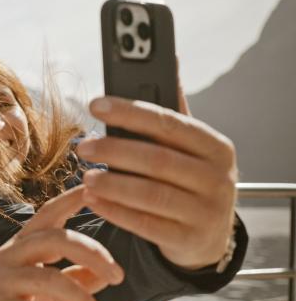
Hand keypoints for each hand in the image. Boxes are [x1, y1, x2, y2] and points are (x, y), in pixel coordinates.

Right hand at [0, 186, 124, 300]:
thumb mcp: (48, 294)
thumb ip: (76, 280)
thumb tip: (110, 273)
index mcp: (24, 245)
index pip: (50, 213)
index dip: (74, 198)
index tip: (100, 187)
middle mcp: (10, 254)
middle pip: (55, 239)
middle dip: (92, 253)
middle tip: (118, 277)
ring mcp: (1, 280)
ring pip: (50, 279)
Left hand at [76, 95, 236, 269]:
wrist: (210, 238)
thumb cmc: (190, 181)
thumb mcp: (191, 149)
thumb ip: (174, 113)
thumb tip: (168, 60)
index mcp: (216, 146)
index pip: (169, 123)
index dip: (130, 112)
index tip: (95, 104)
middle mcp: (218, 178)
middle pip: (158, 159)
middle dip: (115, 150)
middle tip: (82, 146)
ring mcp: (207, 212)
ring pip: (151, 194)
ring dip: (113, 184)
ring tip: (85, 177)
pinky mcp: (189, 240)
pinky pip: (147, 225)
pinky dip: (116, 211)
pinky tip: (92, 201)